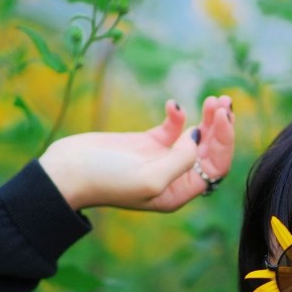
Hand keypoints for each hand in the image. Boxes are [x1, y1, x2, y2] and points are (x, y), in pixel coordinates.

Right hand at [39, 95, 234, 211]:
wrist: (66, 171)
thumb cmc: (105, 180)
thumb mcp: (149, 178)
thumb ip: (180, 161)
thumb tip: (199, 138)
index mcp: (178, 193)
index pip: (215, 167)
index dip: (224, 142)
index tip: (225, 118)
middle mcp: (174, 178)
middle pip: (209, 151)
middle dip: (221, 126)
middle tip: (225, 101)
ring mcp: (161, 159)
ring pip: (195, 137)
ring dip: (207, 118)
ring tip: (215, 99)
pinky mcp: (146, 143)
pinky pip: (172, 127)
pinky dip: (177, 115)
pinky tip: (172, 104)